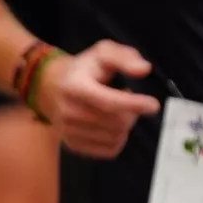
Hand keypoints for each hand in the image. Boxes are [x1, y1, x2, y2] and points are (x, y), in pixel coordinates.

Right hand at [38, 40, 161, 159]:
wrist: (49, 87)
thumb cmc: (82, 69)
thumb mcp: (102, 52)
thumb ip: (125, 57)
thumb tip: (144, 70)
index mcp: (76, 87)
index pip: (109, 102)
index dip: (134, 105)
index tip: (153, 105)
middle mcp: (69, 112)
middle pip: (117, 123)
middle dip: (132, 113)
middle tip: (130, 102)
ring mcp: (69, 131)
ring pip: (116, 138)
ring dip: (125, 125)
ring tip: (117, 111)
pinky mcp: (73, 145)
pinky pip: (109, 150)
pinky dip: (118, 138)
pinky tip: (111, 124)